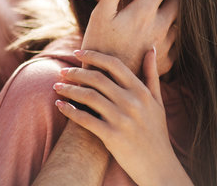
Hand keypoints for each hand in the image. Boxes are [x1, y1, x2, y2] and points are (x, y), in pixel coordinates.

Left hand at [53, 49, 192, 185]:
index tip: (77, 52)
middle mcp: (133, 102)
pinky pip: (86, 119)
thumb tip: (150, 49)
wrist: (159, 167)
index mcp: (142, 91)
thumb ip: (152, 75)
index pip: (114, 64)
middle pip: (97, 79)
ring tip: (57, 87)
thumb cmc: (156, 131)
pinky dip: (70, 111)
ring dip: (69, 90)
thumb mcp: (158, 101)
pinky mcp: (112, 137)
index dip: (93, 55)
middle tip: (62, 71)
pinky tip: (60, 106)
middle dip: (76, 72)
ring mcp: (122, 120)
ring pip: (89, 97)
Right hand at [82, 0, 177, 75]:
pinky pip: (178, 40)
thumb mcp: (100, 14)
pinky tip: (176, 28)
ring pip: (182, 19)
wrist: (105, 83)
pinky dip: (179, 30)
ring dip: (184, 7)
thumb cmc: (98, 46)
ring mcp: (165, 44)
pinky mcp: (165, 61)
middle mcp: (160, 26)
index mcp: (145, 11)